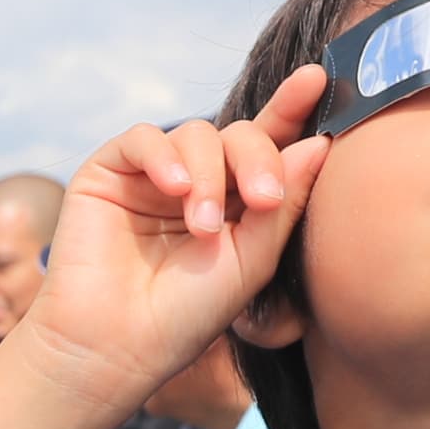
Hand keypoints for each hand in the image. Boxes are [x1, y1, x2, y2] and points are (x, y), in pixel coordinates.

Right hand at [13, 70, 329, 413]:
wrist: (117, 346)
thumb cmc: (185, 317)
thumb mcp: (251, 262)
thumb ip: (284, 203)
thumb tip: (319, 144)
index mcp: (237, 203)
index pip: (270, 147)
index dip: (293, 111)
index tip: (317, 81)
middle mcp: (197, 182)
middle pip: (240, 135)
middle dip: (257, 160)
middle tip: (262, 199)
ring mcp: (153, 176)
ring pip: (197, 134)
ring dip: (208, 175)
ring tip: (203, 226)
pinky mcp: (110, 172)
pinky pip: (144, 138)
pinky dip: (164, 157)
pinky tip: (174, 191)